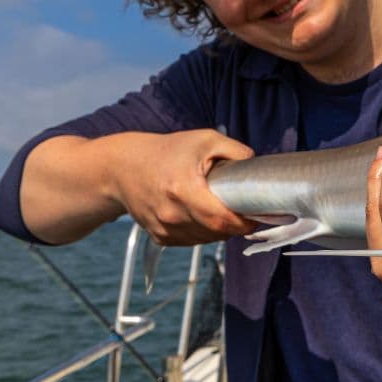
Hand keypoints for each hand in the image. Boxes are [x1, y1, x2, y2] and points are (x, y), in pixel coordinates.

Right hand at [108, 129, 257, 245]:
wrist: (124, 167)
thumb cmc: (168, 150)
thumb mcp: (204, 139)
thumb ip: (235, 150)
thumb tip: (256, 165)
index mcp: (183, 190)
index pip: (221, 220)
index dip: (244, 222)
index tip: (257, 214)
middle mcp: (171, 214)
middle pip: (217, 233)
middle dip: (236, 224)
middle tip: (245, 209)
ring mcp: (164, 229)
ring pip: (206, 239)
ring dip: (220, 230)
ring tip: (223, 209)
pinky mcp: (160, 237)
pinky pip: (192, 241)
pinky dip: (203, 232)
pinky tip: (203, 214)